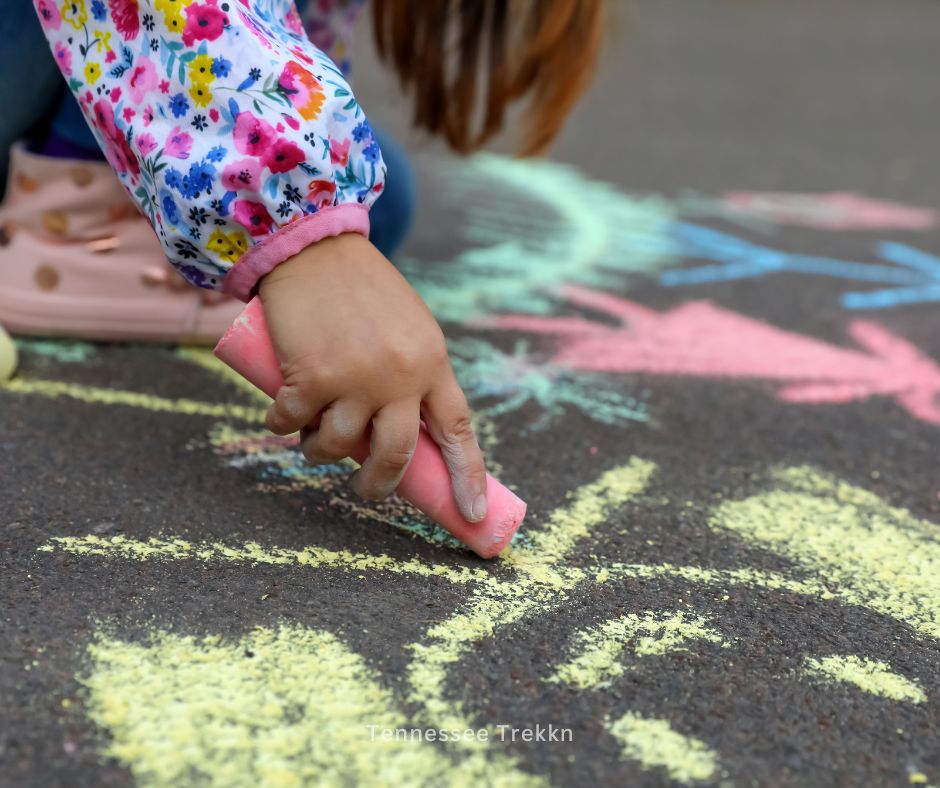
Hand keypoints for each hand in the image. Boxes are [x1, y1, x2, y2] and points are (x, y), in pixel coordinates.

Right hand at [258, 233, 488, 521]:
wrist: (316, 247)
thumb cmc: (364, 292)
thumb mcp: (410, 329)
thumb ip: (415, 376)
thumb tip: (399, 437)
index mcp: (433, 363)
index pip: (457, 430)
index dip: (467, 476)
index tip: (472, 514)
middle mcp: (400, 375)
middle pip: (395, 454)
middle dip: (379, 483)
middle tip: (367, 489)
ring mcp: (355, 377)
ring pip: (338, 446)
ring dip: (320, 452)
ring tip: (314, 439)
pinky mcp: (310, 376)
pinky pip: (294, 424)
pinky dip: (283, 425)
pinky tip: (282, 416)